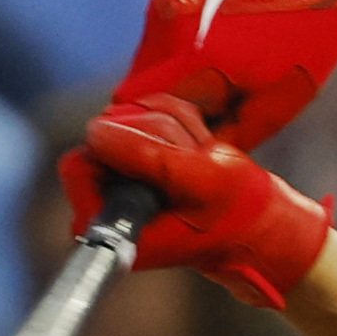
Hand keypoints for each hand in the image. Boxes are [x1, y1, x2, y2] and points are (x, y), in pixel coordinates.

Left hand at [61, 96, 331, 309]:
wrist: (257, 223)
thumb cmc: (232, 214)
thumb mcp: (196, 181)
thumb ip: (147, 157)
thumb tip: (96, 130)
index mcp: (107, 222)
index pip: (79, 162)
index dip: (118, 148)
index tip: (160, 161)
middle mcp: (103, 201)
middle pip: (105, 133)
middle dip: (154, 135)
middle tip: (190, 161)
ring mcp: (119, 178)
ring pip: (127, 118)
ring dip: (171, 128)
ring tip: (198, 158)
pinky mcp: (138, 157)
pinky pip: (144, 113)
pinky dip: (176, 121)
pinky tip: (197, 149)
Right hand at [113, 0, 336, 150]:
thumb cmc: (310, 37)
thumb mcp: (276, 104)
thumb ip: (226, 134)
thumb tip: (192, 156)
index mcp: (192, 53)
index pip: (136, 111)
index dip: (153, 134)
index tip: (177, 146)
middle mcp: (168, 22)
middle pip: (138, 88)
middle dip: (161, 112)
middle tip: (202, 121)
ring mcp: (167, 0)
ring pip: (148, 64)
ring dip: (171, 84)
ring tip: (217, 86)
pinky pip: (161, 41)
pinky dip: (178, 59)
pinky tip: (217, 57)